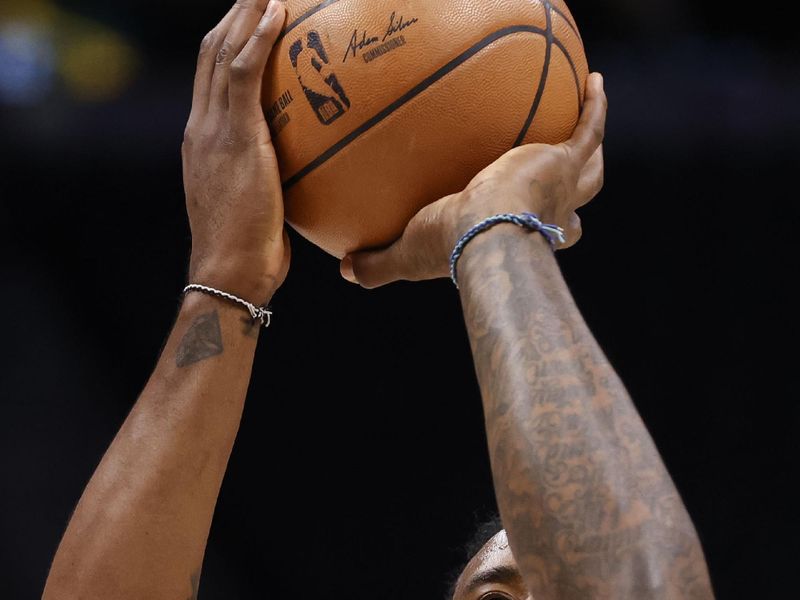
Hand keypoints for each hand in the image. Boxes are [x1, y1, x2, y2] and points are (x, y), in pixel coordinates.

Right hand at [182, 0, 288, 303]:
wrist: (229, 270)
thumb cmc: (248, 250)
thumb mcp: (256, 207)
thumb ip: (269, 183)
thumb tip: (302, 181)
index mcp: (203, 142)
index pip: (211, 80)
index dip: (228, 44)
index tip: (249, 23)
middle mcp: (201, 127)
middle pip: (211, 54)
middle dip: (235, 17)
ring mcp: (212, 129)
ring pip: (222, 52)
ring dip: (246, 14)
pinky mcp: (232, 135)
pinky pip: (242, 73)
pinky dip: (258, 38)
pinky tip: (277, 13)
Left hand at [341, 72, 606, 288]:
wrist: (482, 233)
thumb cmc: (449, 248)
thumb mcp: (407, 255)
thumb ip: (379, 263)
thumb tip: (345, 271)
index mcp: (519, 234)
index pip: (540, 233)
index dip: (544, 227)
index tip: (533, 215)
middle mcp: (547, 214)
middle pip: (574, 204)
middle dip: (574, 194)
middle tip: (568, 175)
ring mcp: (559, 186)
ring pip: (590, 170)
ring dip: (591, 152)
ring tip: (587, 123)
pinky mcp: (563, 160)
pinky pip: (587, 128)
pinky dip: (594, 107)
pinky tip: (594, 81)